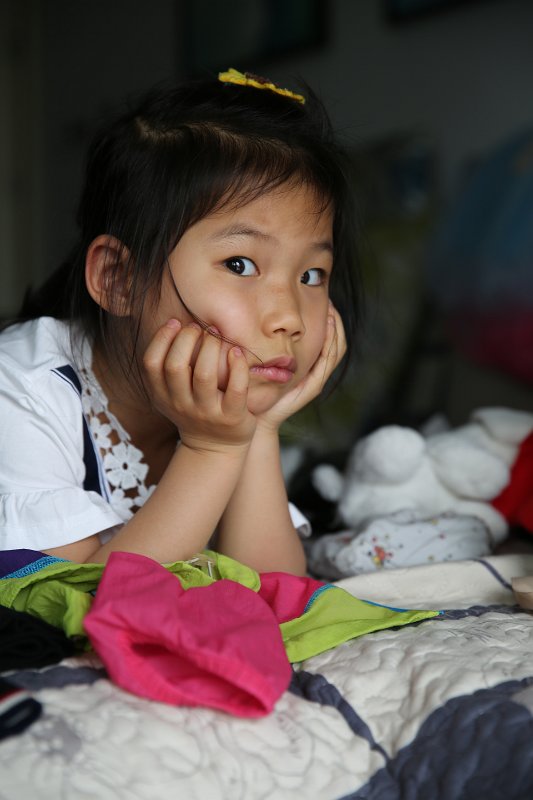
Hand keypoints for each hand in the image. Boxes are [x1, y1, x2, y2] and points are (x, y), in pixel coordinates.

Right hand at [142, 319, 256, 451]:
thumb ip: (169, 367)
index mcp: (162, 396)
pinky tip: (237, 351)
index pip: (151, 364)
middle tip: (198, 327)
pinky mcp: (232, 417)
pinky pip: (236, 388)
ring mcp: (207, 412)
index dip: (161, 339)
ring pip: (204, 375)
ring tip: (215, 333)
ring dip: (210, 347)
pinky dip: (237, 365)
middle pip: (176, 366)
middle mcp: (181, 405)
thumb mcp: (172, 394)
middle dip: (186, 339)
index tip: (175, 323)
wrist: (214, 448)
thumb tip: (176, 323)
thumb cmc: (194, 409)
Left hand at [257, 303, 346, 432]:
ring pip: (336, 350)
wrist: (258, 416)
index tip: (325, 299)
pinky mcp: (313, 386)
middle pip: (337, 342)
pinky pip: (327, 362)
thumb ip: (269, 344)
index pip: (328, 338)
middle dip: (337, 320)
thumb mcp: (266, 361)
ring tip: (332, 311)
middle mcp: (316, 371)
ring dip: (336, 329)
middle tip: (331, 300)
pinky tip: (328, 328)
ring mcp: (316, 379)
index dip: (330, 319)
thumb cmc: (258, 388)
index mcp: (309, 365)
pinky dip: (331, 344)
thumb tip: (263, 316)